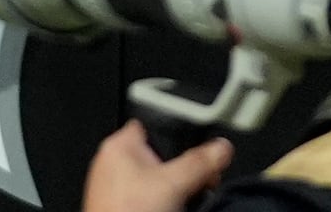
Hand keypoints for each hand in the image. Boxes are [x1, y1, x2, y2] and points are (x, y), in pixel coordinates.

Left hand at [82, 122, 232, 211]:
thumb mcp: (174, 184)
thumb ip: (198, 163)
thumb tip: (221, 148)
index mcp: (118, 145)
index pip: (150, 126)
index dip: (175, 137)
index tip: (194, 150)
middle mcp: (109, 162)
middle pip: (155, 156)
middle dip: (176, 170)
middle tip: (193, 185)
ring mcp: (110, 187)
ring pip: (150, 181)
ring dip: (168, 190)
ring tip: (179, 203)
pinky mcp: (114, 206)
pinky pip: (142, 198)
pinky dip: (155, 204)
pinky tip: (164, 211)